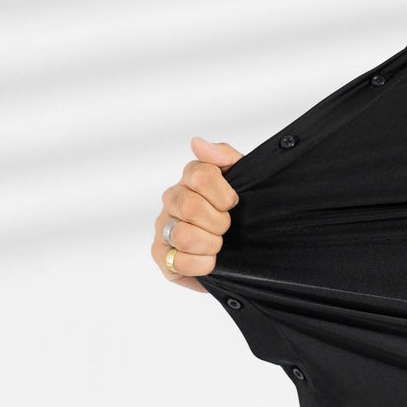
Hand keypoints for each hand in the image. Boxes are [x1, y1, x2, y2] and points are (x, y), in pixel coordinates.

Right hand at [152, 136, 242, 291]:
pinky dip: (201, 264)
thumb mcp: (245, 179)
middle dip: (218, 222)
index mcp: (191, 178)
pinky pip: (178, 261)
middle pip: (190, 206)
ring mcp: (163, 227)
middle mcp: (172, 200)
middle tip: (226, 227)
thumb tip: (197, 143)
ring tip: (218, 244)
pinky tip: (210, 260)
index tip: (233, 204)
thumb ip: (224, 156)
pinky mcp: (161, 255)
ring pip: (184, 235)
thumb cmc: (242, 211)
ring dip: (211, 244)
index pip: (200, 175)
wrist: (246, 248)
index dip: (223, 194)